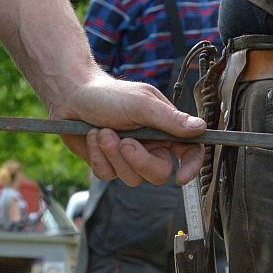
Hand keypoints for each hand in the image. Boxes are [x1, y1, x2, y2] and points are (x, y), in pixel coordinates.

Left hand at [57, 74, 205, 186]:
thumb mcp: (141, 104)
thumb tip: (200, 128)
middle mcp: (150, 145)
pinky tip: (92, 137)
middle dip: (139, 161)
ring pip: (131, 178)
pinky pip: (108, 175)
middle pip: (159, 173)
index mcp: (165, 128)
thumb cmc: (108, 94)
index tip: (182, 176)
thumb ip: (170, 119)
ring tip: (102, 132)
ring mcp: (128, 157)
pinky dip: (98, 156)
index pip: (189, 151)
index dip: (191, 166)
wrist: (71, 96)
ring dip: (113, 154)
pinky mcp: (108, 164)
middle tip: (125, 142)